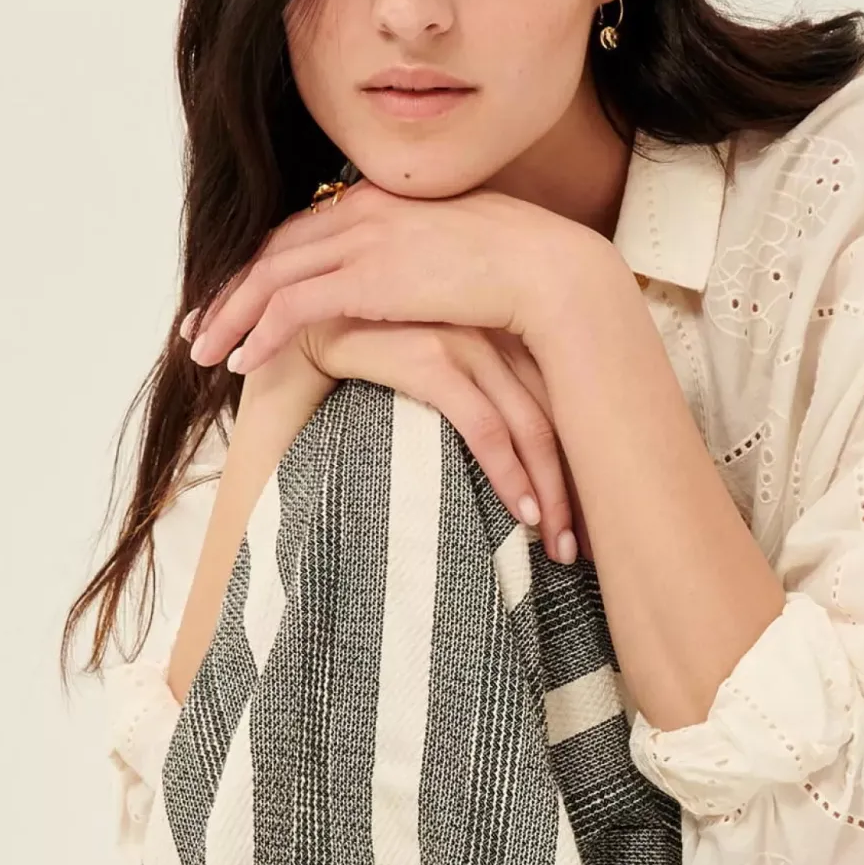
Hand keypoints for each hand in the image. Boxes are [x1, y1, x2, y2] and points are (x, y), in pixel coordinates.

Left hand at [183, 178, 579, 377]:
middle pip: (271, 251)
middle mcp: (361, 209)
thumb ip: (420, 261)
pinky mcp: (367, 276)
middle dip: (228, 292)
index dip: (260, 267)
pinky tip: (244, 363)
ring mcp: (362, 239)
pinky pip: (292, 305)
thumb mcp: (458, 253)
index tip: (233, 298)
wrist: (548, 269)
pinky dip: (260, 333)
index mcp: (380, 199)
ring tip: (204, 355)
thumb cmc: (521, 269)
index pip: (299, 231)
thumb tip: (411, 287)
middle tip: (197, 328)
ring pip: (268, 276)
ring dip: (229, 317)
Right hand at [299, 315, 588, 561]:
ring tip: (558, 545)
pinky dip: (507, 469)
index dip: (580, 454)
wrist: (274, 357)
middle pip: (553, 405)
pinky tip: (525, 513)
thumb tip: (536, 463)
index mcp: (492, 321)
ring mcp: (449, 328)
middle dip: (573, 482)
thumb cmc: (349, 389)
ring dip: (548, 487)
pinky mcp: (415, 348)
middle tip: (580, 547)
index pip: (558, 390)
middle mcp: (480, 317)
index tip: (589, 520)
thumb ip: (474, 399)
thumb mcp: (425, 390)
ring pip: (523, 416)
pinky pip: (480, 417)